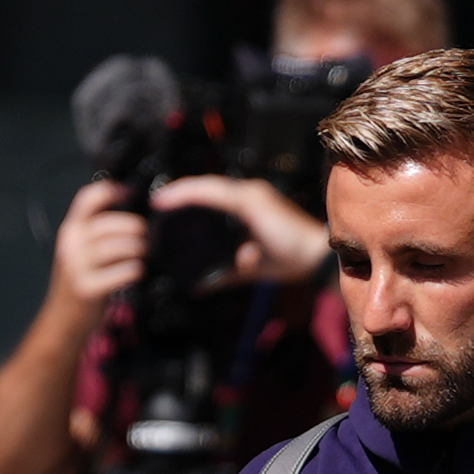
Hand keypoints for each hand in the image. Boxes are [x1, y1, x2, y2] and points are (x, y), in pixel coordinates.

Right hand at [49, 178, 153, 310]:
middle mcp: (70, 245)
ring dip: (137, 248)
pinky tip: (138, 271)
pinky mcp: (88, 288)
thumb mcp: (81, 251)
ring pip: (116, 247)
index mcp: (70, 230)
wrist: (63, 320)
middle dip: (133, 226)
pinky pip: (120, 272)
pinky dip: (134, 269)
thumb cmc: (80, 283)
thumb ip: (97, 233)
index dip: (112, 190)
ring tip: (145, 252)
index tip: (132, 192)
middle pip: (108, 223)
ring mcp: (77, 267)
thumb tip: (130, 216)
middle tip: (146, 232)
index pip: (88, 198)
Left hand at [152, 174, 331, 282]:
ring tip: (161, 201)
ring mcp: (251, 194)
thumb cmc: (292, 261)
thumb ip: (225, 274)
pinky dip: (194, 195)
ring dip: (182, 192)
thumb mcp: (249, 268)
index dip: (188, 199)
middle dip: (180, 195)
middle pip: (206, 188)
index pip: (212, 197)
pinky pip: (216, 193)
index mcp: (248, 205)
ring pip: (208, 187)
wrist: (316, 259)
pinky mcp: (253, 200)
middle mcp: (249, 193)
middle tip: (157, 204)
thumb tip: (200, 286)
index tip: (165, 207)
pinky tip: (176, 199)